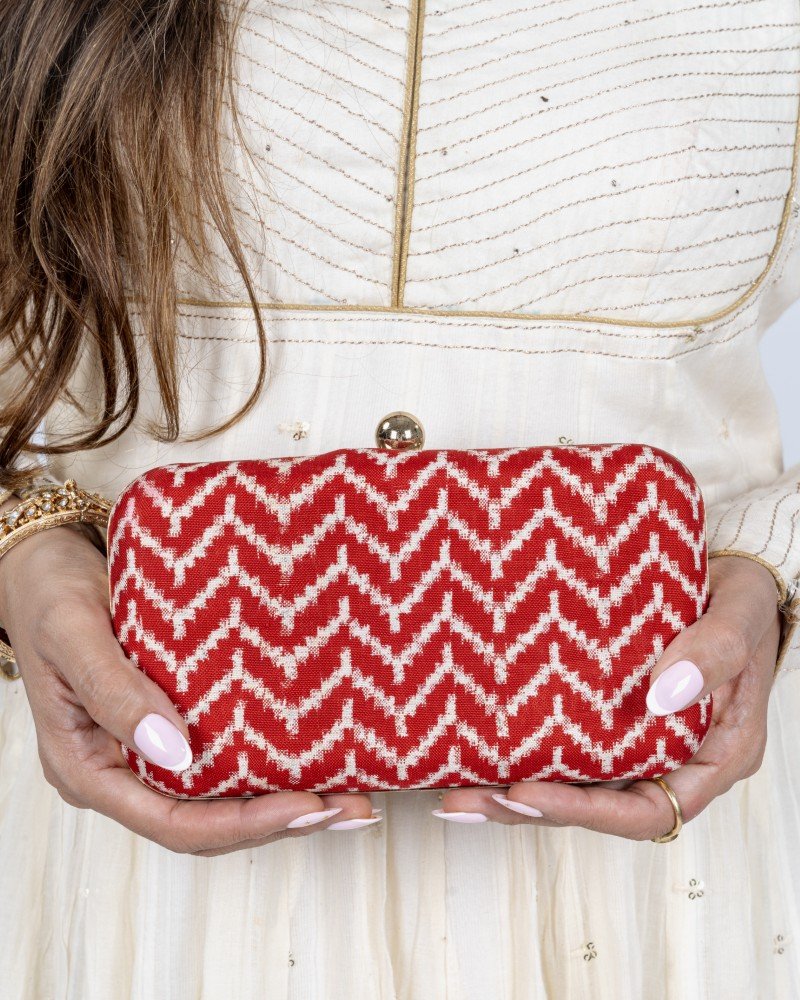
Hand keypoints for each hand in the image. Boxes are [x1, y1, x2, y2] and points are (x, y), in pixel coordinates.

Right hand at [0, 511, 376, 855]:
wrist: (42, 561)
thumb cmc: (48, 593)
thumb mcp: (73, 634)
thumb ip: (117, 692)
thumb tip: (177, 752)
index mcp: (89, 768)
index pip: (174, 821)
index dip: (244, 824)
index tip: (307, 805)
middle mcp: (122, 771)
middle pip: (207, 821)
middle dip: (280, 820)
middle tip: (350, 805)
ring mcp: (145, 750)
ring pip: (219, 796)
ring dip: (284, 798)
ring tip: (349, 792)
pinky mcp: (168, 720)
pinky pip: (220, 757)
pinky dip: (266, 762)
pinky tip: (313, 752)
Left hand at [435, 554, 781, 837]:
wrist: (734, 576)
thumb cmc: (745, 601)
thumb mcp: (738, 619)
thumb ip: (711, 654)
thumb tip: (660, 696)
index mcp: (712, 756)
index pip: (647, 810)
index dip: (585, 812)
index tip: (528, 793)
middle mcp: (671, 759)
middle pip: (597, 806)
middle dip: (531, 807)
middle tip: (467, 798)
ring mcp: (640, 739)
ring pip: (577, 781)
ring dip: (517, 788)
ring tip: (455, 787)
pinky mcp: (612, 714)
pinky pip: (570, 743)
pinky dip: (526, 749)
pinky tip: (477, 745)